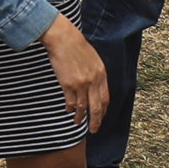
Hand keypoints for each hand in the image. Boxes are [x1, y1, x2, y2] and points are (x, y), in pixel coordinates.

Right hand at [42, 14, 109, 131]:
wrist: (63, 38)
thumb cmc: (75, 45)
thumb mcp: (92, 58)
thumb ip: (95, 73)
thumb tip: (94, 86)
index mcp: (101, 74)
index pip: (105, 98)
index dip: (103, 110)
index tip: (100, 116)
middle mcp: (93, 81)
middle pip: (97, 107)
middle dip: (96, 120)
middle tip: (94, 129)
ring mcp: (81, 84)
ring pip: (83, 107)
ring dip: (81, 117)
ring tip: (78, 123)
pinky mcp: (68, 84)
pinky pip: (71, 102)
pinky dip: (70, 108)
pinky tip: (68, 111)